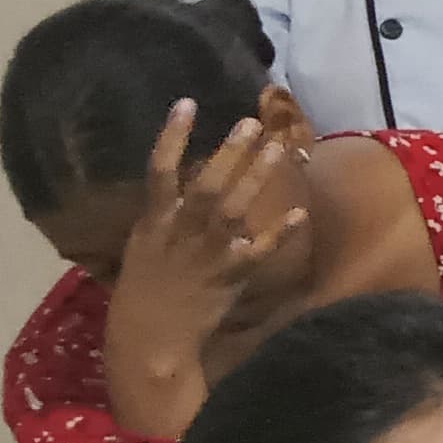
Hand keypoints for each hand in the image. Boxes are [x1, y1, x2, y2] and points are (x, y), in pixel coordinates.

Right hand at [101, 101, 307, 438]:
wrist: (149, 339)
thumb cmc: (143, 291)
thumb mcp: (143, 246)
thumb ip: (164, 215)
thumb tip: (181, 180)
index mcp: (153, 223)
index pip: (158, 171)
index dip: (172, 136)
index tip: (187, 103)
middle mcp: (180, 233)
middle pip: (206, 185)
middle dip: (229, 153)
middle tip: (252, 121)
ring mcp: (206, 253)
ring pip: (235, 209)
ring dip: (258, 178)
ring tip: (278, 147)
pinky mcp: (230, 275)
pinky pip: (260, 249)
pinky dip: (280, 231)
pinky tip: (300, 211)